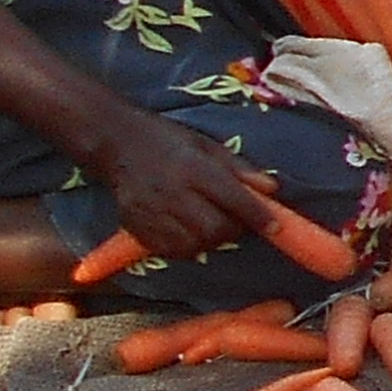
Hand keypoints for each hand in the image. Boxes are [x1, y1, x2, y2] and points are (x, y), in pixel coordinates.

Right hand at [91, 114, 281, 270]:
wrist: (116, 141)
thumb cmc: (167, 140)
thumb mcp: (207, 145)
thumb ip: (240, 168)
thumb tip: (272, 190)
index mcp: (192, 167)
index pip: (233, 198)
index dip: (257, 216)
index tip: (275, 227)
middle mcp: (171, 192)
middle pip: (213, 228)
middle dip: (232, 230)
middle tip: (236, 221)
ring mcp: (150, 212)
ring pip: (193, 244)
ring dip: (211, 241)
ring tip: (212, 226)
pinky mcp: (135, 226)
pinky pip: (168, 250)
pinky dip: (187, 248)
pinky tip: (190, 234)